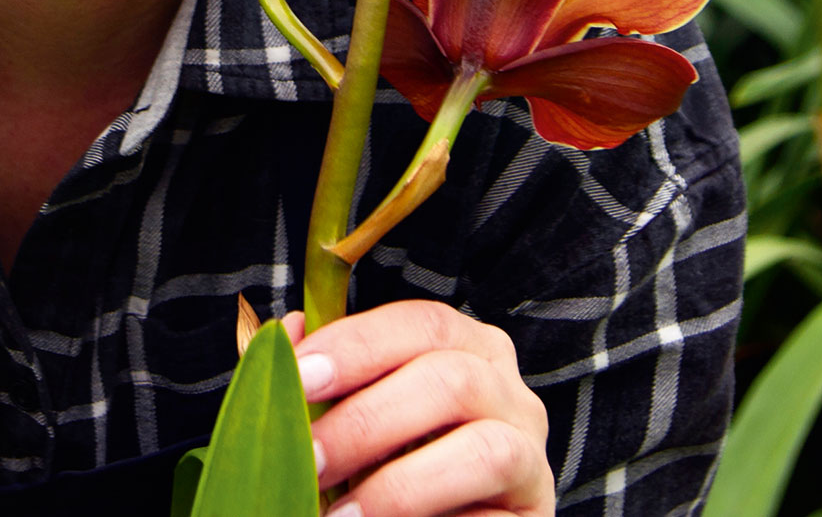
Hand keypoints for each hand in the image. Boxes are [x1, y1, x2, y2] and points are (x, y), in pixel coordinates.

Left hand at [290, 301, 553, 516]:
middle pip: (452, 380)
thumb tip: (289, 331)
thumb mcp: (353, 417)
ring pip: (486, 450)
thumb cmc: (387, 465)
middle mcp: (512, 395)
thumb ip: (325, 378)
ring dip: (402, 484)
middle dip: (367, 421)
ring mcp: (532, 460)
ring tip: (343, 515)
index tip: (300, 376)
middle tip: (310, 460)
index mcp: (469, 350)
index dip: (359, 344)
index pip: (423, 323)